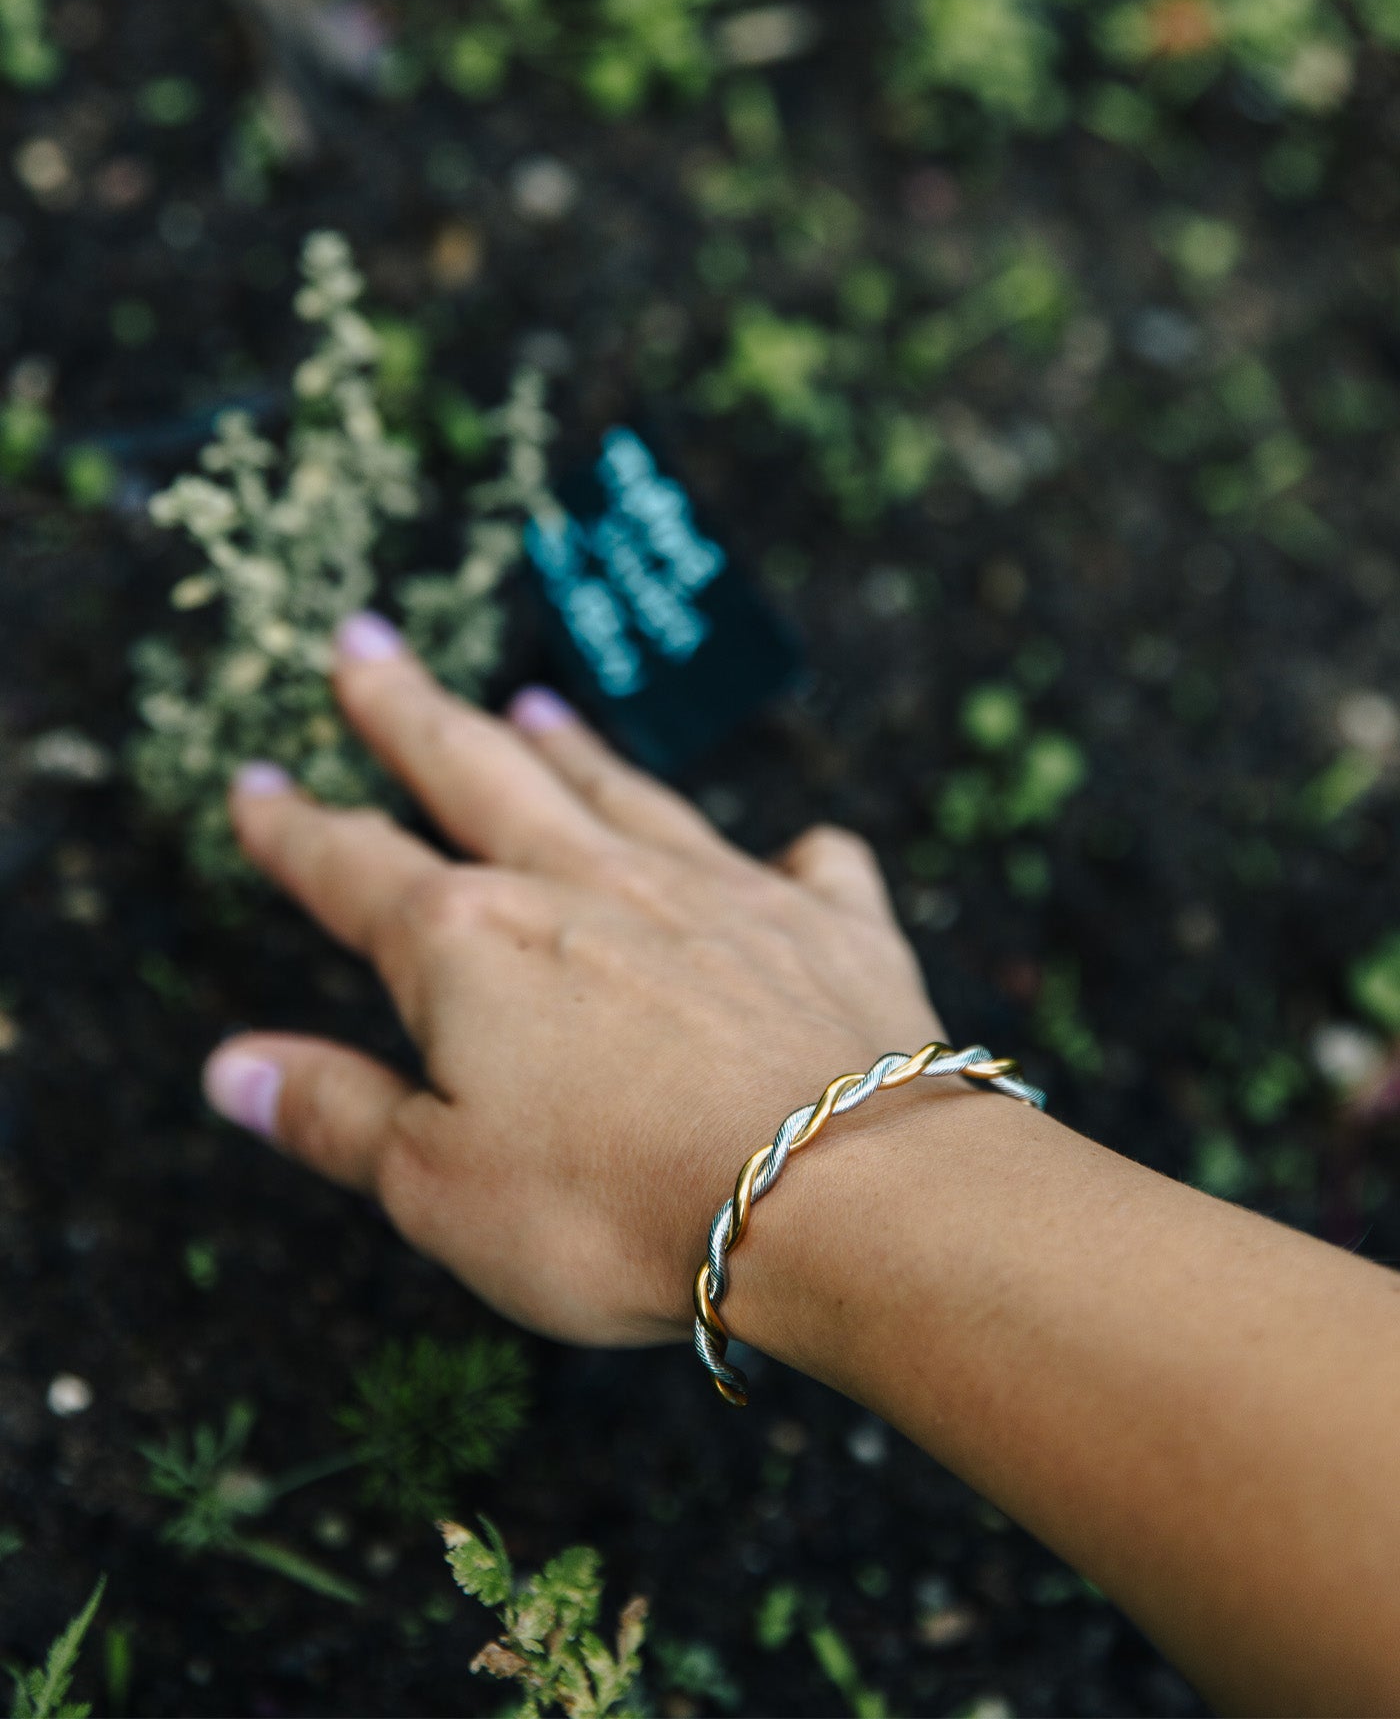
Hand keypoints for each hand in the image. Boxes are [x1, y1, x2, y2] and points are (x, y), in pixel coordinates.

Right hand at [203, 612, 941, 1346]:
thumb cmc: (621, 1208)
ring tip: (534, 703)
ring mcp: (716, 892)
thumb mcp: (440, 1186)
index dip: (293, 831)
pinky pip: (809, 868)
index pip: (352, 868)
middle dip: (409, 711)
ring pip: (624, 794)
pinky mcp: (827, 926)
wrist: (843, 1194)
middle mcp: (588, 885)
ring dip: (572, 747)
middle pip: (477, 772)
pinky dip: (792, 858)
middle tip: (365, 644)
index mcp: (474, 944)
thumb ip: (337, 1114)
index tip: (254, 787)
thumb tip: (231, 1066)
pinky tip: (792, 850)